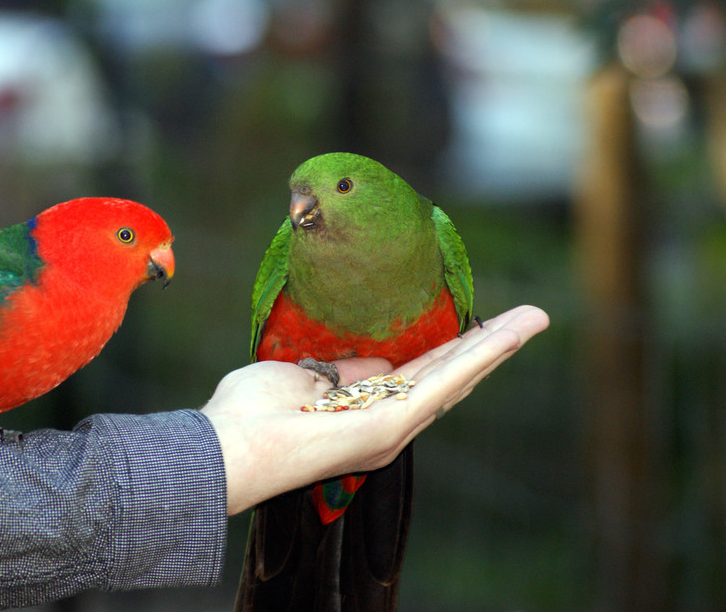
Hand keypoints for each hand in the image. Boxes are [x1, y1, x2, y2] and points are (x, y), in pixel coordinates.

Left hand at [201, 305, 549, 514]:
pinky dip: (476, 358)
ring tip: (533, 320)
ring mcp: (388, 428)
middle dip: (489, 347)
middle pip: (447, 377)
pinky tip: (504, 336)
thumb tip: (376, 362)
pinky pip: (440, 385)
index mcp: (363, 413)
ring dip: (496, 347)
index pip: (419, 376)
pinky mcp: (387, 426)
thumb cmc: (251, 412)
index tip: (482, 326)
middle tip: (529, 320)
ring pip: (454, 379)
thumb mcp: (306, 378)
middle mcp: (383, 425)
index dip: (453, 350)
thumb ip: (344, 372)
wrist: (228, 443)